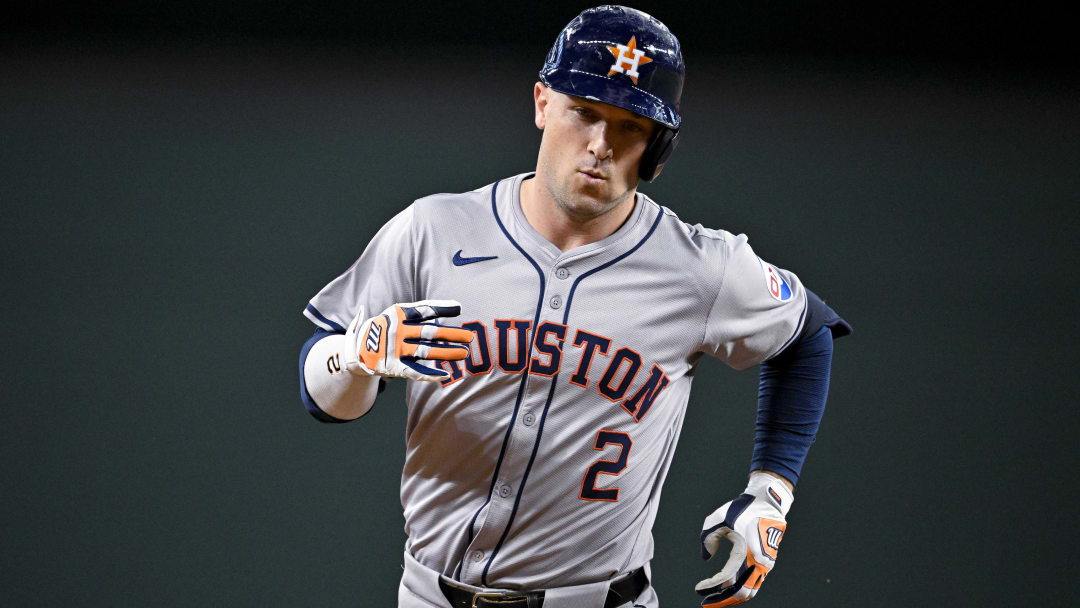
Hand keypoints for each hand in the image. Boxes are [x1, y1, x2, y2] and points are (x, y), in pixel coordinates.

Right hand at [343, 299, 472, 381]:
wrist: (353, 352)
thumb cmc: (379, 329)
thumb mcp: (392, 313)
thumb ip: (413, 310)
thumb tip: (452, 305)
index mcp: (396, 315)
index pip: (423, 310)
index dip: (441, 308)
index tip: (459, 308)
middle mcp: (397, 331)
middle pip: (430, 332)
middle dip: (451, 334)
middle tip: (470, 336)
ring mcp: (396, 350)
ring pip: (426, 352)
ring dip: (446, 353)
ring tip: (464, 353)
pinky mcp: (393, 367)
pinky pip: (415, 371)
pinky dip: (430, 374)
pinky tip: (445, 375)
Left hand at [696, 472, 792, 606]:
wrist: (768, 502)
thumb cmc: (741, 508)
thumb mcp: (718, 518)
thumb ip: (708, 538)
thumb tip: (706, 558)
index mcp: (748, 551)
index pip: (727, 578)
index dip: (711, 586)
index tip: (697, 589)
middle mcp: (760, 562)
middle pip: (741, 593)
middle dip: (722, 600)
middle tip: (705, 603)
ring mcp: (766, 564)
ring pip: (750, 591)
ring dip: (732, 597)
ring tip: (715, 598)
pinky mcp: (767, 563)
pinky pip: (754, 584)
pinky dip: (740, 590)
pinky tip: (727, 589)